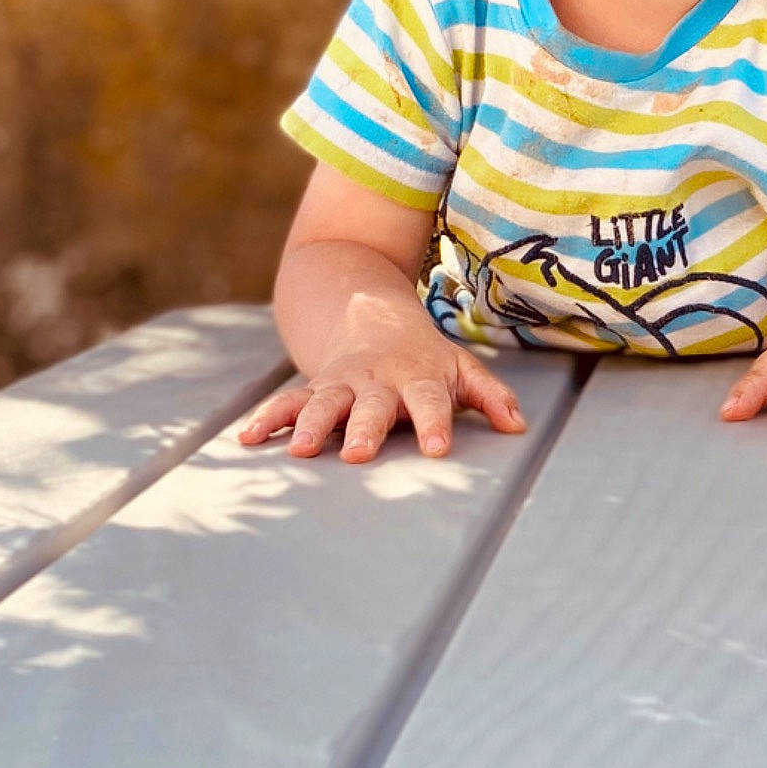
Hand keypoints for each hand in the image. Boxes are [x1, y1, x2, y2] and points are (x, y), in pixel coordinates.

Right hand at [238, 323, 523, 462]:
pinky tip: (248, 438)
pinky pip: (288, 403)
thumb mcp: (461, 368)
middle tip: (359, 453)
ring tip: (302, 450)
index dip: (434, 423)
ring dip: (313, 425)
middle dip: (366, 427)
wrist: (369, 314)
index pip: (430, 400)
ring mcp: (342, 383)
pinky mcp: (314, 389)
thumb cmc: (424, 357)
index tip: (437, 448)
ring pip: (325, 402)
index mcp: (417, 376)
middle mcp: (377, 380)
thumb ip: (490, 395)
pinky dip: (268, 419)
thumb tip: (518, 425)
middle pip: (373, 404)